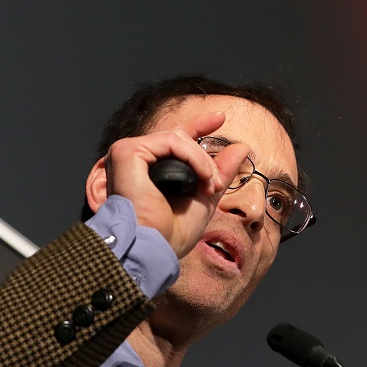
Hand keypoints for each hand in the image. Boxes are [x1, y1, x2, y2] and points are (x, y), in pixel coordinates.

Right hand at [97, 111, 249, 257]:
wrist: (152, 248)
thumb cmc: (170, 234)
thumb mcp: (204, 198)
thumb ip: (219, 172)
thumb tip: (241, 147)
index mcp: (149, 170)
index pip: (176, 140)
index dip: (198, 125)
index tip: (220, 117)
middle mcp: (136, 160)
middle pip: (179, 138)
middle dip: (205, 159)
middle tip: (215, 185)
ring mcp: (128, 154)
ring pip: (178, 138)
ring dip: (203, 162)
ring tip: (210, 186)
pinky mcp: (126, 152)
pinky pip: (171, 141)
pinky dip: (193, 157)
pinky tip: (202, 178)